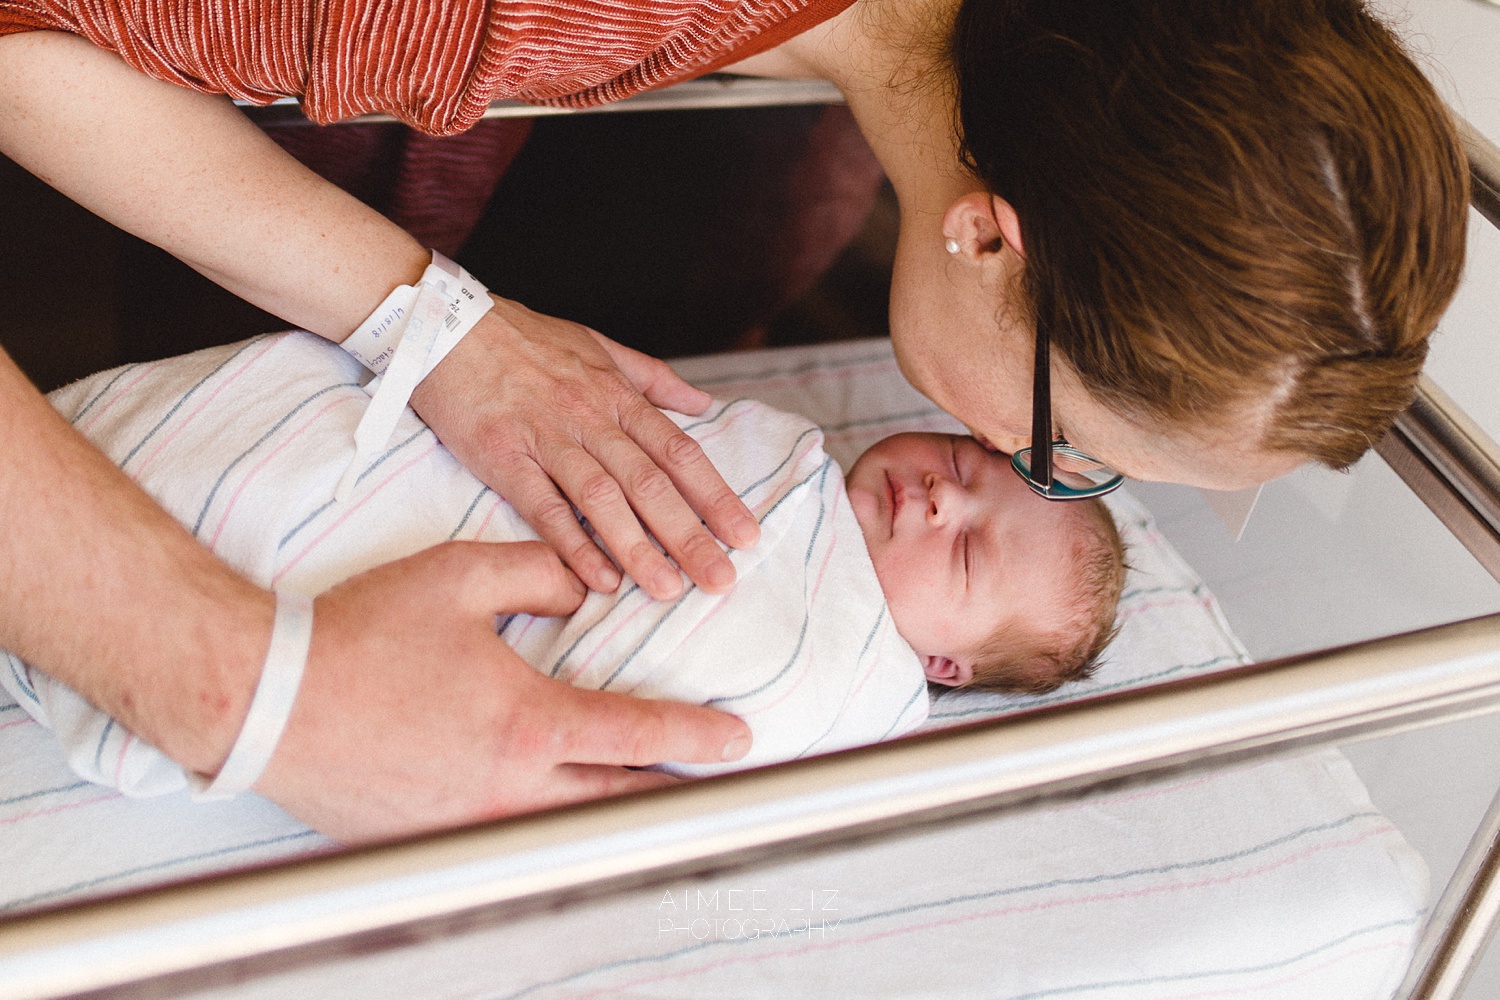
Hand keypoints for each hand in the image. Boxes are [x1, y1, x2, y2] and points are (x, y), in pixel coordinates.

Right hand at [256, 541, 752, 842]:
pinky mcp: (435, 843)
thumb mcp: (457, 576)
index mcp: (528, 723)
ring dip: (612, 808)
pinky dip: (547, 824)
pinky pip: (512, 839)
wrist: (265, 700)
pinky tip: (555, 808)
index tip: (737, 738)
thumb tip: (585, 583)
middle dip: (673, 790)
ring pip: (569, 825)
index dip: (697, 736)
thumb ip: (538, 572)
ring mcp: (472, 825)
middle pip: (620, 798)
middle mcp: (510, 787)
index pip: (639, 736)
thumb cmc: (358, 635)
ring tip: (645, 793)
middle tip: (712, 781)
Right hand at [410, 297, 759, 600]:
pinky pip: (543, 507)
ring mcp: (546, 439)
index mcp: (617, 395)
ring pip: (602, 499)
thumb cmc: (524, 338)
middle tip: (721, 580)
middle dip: (690, 534)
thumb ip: (653, 379)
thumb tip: (702, 401)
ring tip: (667, 590)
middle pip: (650, 483)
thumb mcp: (598, 346)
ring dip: (638, 548)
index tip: (745, 535)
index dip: (715, 495)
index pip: (679, 452)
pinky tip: (597, 580)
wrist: (445, 325)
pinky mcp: (503, 458)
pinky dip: (571, 544)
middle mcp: (589, 418)